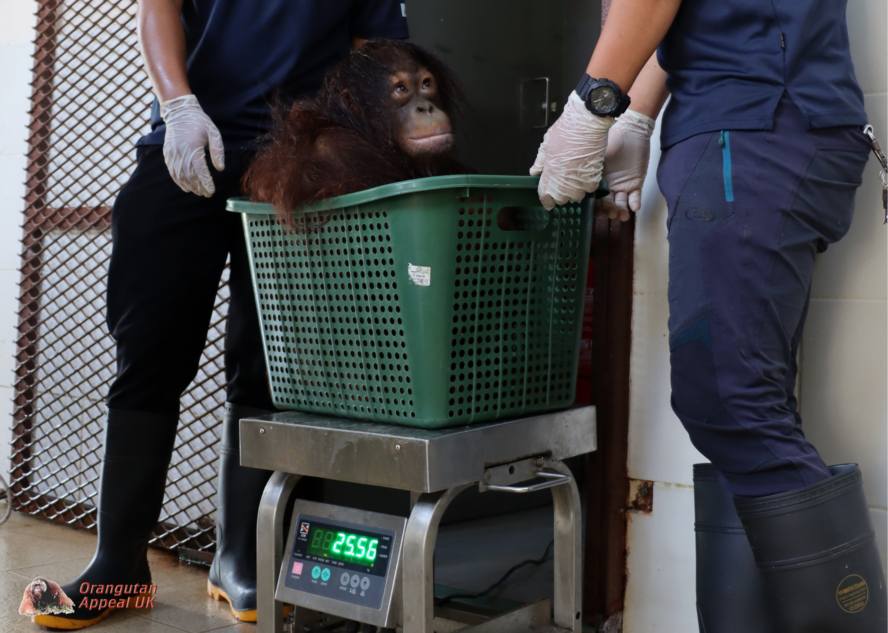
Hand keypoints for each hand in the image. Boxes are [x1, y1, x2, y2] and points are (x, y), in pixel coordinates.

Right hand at [160, 94, 224, 196]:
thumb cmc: (200, 122)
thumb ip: (218, 151)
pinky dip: (179, 181)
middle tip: (207, 194)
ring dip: (189, 186)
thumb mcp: (214, 133)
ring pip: (179, 176)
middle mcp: (180, 151)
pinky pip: (172, 171)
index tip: (211, 191)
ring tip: (198, 192)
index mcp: (193, 147)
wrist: (180, 112)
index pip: (200, 170)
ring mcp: (172, 153)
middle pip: (189, 175)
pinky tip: (186, 186)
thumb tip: (220, 169)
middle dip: (199, 187)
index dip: (206, 182)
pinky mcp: (167, 153)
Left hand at [530, 91, 613, 210]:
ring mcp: (579, 180)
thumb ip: (540, 162)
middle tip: (563, 182)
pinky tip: (585, 174)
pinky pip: (589, 189)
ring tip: (574, 177)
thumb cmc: (567, 130)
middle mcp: (564, 180)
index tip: (547, 202)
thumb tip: (535, 172)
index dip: (546, 200)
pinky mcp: (593, 177)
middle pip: (561, 198)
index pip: (545, 195)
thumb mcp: (546, 144)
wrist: (587, 122)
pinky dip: (587, 184)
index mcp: (550, 172)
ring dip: (575, 190)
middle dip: (560, 194)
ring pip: (576, 196)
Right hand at [597, 109, 654, 220]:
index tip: (592, 213)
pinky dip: (635, 203)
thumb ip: (586, 167)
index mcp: (595, 179)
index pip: (592, 197)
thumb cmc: (612, 139)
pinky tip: (634, 208)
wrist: (631, 131)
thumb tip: (567, 178)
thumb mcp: (595, 154)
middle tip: (607, 215)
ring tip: (621, 215)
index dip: (592, 206)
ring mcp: (621, 185)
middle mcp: (607, 185)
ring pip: (619, 203)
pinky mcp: (635, 183)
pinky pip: (635, 197)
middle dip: (606, 210)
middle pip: (605, 203)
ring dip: (620, 210)